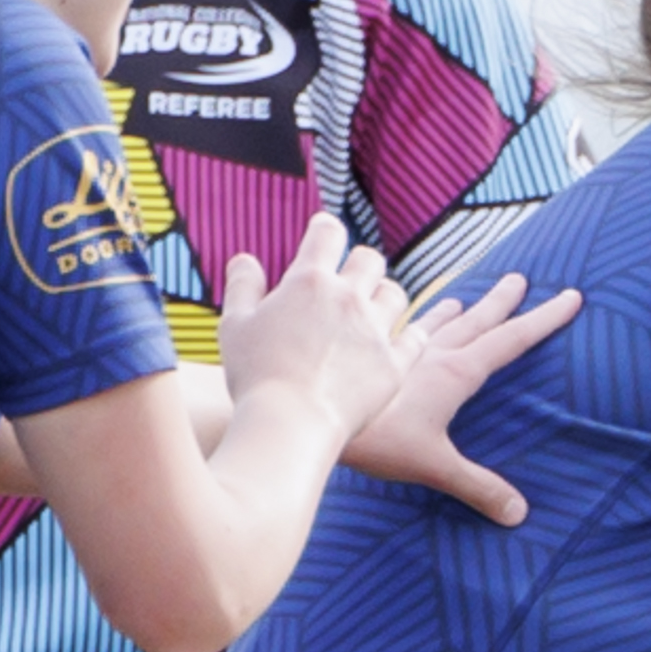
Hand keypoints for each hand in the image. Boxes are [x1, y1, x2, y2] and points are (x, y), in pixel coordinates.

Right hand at [215, 215, 416, 443]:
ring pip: (396, 294)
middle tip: (350, 278)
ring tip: (372, 309)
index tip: (323, 234)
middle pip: (370, 260)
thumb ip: (242, 286)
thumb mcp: (234, 324)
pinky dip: (410, 333)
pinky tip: (402, 337)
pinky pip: (416, 337)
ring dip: (384, 295)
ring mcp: (376, 331)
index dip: (325, 229)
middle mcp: (349, 299)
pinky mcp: (395, 365)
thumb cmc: (256, 375)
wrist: (291, 422)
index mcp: (309, 281)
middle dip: (359, 264)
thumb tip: (246, 259)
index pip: (327, 233)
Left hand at [341, 271, 586, 525]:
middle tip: (523, 279)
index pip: (510, 341)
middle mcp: (430, 353)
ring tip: (468, 297)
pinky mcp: (367, 354)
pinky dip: (411, 320)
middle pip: (476, 321)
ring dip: (457, 308)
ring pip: (436, 320)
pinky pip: (398, 329)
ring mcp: (397, 350)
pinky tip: (406, 319)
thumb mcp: (433, 465)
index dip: (544, 321)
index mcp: (455, 372)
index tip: (571, 298)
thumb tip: (519, 515)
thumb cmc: (375, 441)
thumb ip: (478, 487)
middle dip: (503, 302)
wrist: (311, 413)